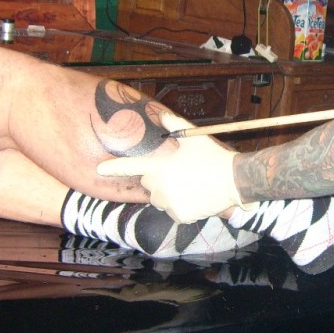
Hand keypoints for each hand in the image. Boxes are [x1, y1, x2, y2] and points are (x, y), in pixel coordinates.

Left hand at [96, 111, 252, 223]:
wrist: (234, 180)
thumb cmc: (212, 157)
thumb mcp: (193, 138)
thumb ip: (174, 126)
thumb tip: (161, 117)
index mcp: (161, 167)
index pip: (132, 167)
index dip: (114, 168)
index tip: (99, 170)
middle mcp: (161, 187)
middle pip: (150, 185)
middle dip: (160, 180)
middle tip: (180, 174)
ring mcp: (170, 203)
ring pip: (160, 200)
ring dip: (169, 194)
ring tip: (190, 186)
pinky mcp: (180, 216)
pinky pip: (173, 212)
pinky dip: (182, 207)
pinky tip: (196, 198)